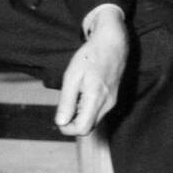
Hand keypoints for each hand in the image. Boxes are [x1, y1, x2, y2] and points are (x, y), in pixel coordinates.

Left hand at [54, 10, 128, 136]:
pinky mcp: (113, 98)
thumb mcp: (72, 76)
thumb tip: (60, 122)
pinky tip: (83, 92)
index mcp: (97, 99)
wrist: (112, 43)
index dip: (67, 128)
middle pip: (88, 127)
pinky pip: (98, 111)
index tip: (59, 117)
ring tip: (75, 95)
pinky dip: (87, 108)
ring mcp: (112, 101)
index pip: (82, 129)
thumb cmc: (90, 56)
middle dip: (73, 122)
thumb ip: (67, 101)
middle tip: (64, 105)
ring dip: (80, 115)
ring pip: (93, 120)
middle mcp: (108, 104)